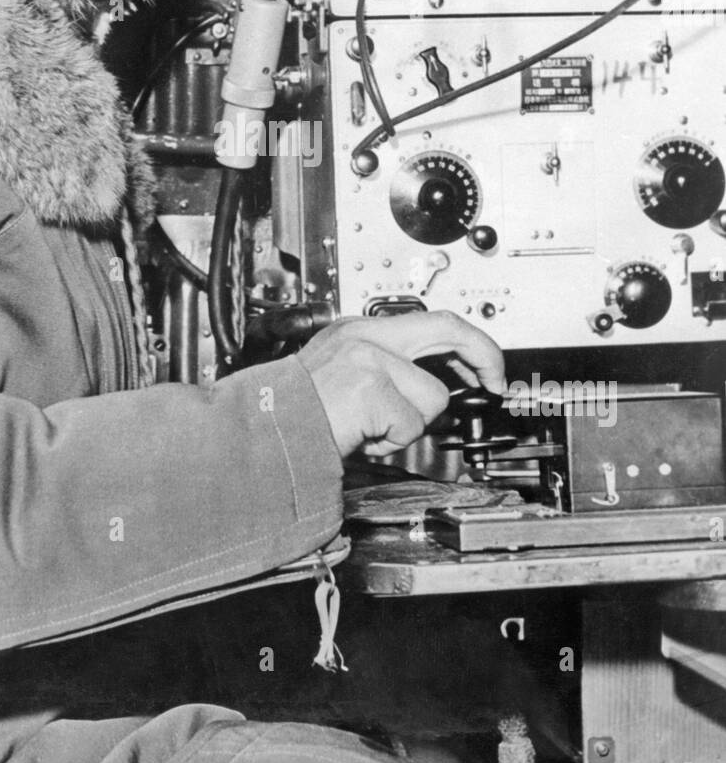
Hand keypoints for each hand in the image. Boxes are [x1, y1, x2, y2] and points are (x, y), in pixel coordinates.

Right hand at [296, 311, 505, 459]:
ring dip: (409, 424)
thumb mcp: (345, 376)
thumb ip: (388, 370)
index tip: (484, 365)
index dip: (467, 342)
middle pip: (447, 329)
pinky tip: (362, 436)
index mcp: (359, 330)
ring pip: (431, 396)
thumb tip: (436, 385)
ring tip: (372, 428)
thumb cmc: (299, 413)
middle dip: (483, 355)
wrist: (266, 431)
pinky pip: (410, 424)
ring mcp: (368, 358)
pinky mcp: (371, 386)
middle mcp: (364, 335)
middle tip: (495, 380)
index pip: (430, 321)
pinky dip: (391, 441)